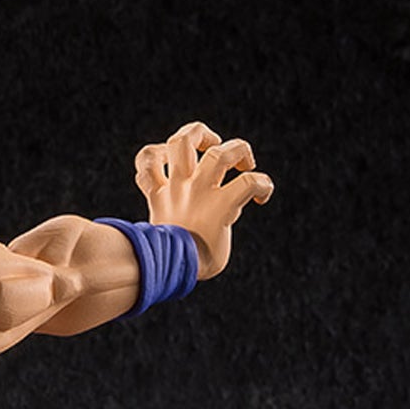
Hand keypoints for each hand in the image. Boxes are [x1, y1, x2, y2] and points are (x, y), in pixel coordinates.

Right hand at [135, 123, 272, 279]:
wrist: (171, 275)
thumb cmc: (169, 264)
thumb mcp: (162, 235)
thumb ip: (174, 219)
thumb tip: (190, 224)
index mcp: (161, 192)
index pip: (147, 157)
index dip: (161, 153)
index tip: (177, 169)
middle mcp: (179, 187)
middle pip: (182, 140)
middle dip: (201, 134)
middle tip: (214, 147)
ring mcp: (199, 194)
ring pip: (218, 152)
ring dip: (237, 150)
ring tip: (244, 163)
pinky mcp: (220, 208)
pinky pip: (247, 183)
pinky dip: (261, 184)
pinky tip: (261, 197)